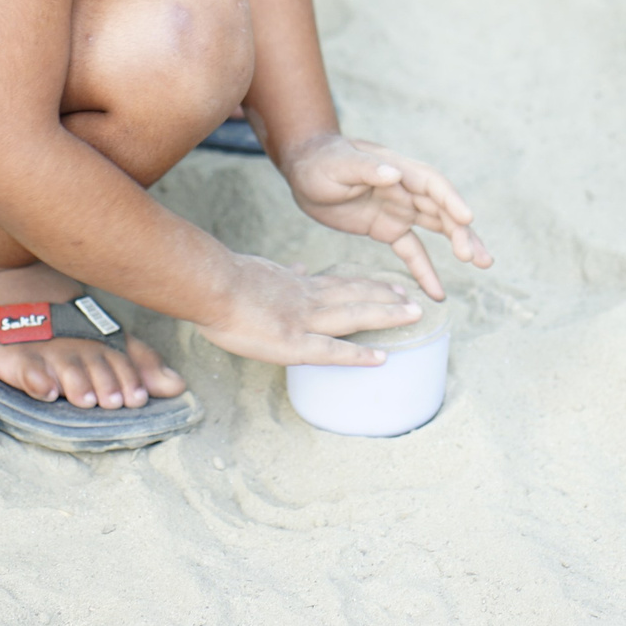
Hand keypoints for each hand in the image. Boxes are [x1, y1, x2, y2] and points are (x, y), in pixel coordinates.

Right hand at [193, 255, 427, 366]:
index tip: (391, 286)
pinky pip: (332, 351)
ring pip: (353, 316)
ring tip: (413, 315)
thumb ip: (284, 272)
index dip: (368, 286)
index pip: (340, 284)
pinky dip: (358, 355)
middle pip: (355, 296)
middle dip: (387, 298)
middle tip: (415, 300)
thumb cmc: (224, 279)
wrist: (210, 285)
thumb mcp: (262, 268)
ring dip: (385, 315)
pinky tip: (381, 359)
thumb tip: (297, 266)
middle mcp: (307, 299)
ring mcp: (302, 321)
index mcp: (297, 285)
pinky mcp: (292, 344)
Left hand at [280, 134, 492, 298]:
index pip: (432, 184)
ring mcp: (399, 209)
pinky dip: (425, 269)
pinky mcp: (387, 227)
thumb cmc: (322, 160)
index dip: (451, 200)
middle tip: (475, 257)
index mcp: (398, 168)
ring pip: (436, 228)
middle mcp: (405, 188)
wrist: (304, 170)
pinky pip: (411, 250)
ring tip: (482, 263)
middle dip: (461, 231)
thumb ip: (366, 168)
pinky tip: (438, 291)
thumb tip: (395, 173)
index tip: (467, 218)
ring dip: (460, 244)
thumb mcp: (339, 163)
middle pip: (442, 209)